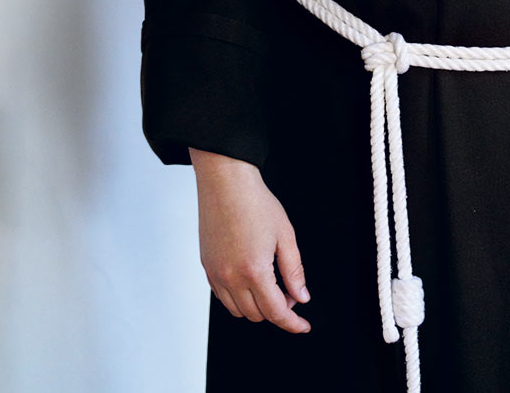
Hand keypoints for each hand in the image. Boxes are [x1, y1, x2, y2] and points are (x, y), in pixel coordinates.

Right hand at [189, 148, 311, 331]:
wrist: (226, 183)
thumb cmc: (255, 202)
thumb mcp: (285, 235)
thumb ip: (294, 270)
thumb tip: (301, 296)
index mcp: (254, 270)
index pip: (276, 312)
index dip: (292, 323)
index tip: (303, 326)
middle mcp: (231, 277)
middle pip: (257, 315)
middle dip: (277, 310)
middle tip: (290, 291)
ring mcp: (216, 274)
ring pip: (238, 311)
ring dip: (257, 307)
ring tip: (271, 285)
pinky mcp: (206, 267)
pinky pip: (223, 297)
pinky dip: (239, 299)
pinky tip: (251, 281)